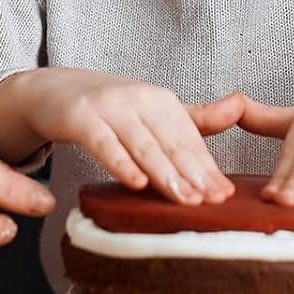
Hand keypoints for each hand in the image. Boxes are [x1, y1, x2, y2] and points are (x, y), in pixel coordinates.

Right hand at [0, 68, 244, 204]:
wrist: (53, 90)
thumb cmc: (110, 109)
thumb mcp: (152, 113)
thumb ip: (194, 118)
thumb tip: (240, 105)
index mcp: (162, 101)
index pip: (190, 140)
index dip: (207, 168)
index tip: (225, 195)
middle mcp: (141, 100)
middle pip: (171, 143)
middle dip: (193, 174)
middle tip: (212, 203)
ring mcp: (111, 107)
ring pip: (143, 145)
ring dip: (165, 174)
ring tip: (185, 199)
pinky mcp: (81, 117)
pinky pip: (104, 144)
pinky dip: (121, 163)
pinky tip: (137, 184)